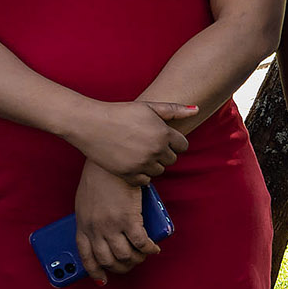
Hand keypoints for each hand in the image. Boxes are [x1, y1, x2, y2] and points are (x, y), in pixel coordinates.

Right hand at [63, 101, 192, 184]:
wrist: (90, 124)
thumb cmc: (120, 112)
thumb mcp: (148, 107)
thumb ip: (174, 109)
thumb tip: (197, 109)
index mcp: (163, 133)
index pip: (183, 146)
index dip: (173, 142)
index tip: (160, 138)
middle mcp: (156, 150)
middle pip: (172, 160)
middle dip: (163, 153)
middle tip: (146, 145)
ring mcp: (142, 163)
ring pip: (159, 171)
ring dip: (152, 164)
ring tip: (138, 153)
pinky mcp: (128, 174)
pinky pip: (145, 181)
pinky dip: (140, 175)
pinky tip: (131, 163)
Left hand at [74, 161, 158, 282]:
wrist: (108, 164)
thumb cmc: (98, 178)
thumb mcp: (86, 202)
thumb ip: (91, 219)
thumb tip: (104, 233)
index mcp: (82, 226)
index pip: (86, 256)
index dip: (95, 271)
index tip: (103, 280)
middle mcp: (96, 230)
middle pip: (109, 260)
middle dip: (122, 268)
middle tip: (132, 264)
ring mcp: (111, 226)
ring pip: (125, 255)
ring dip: (137, 260)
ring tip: (144, 255)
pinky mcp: (129, 219)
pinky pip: (141, 243)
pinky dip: (149, 249)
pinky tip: (154, 249)